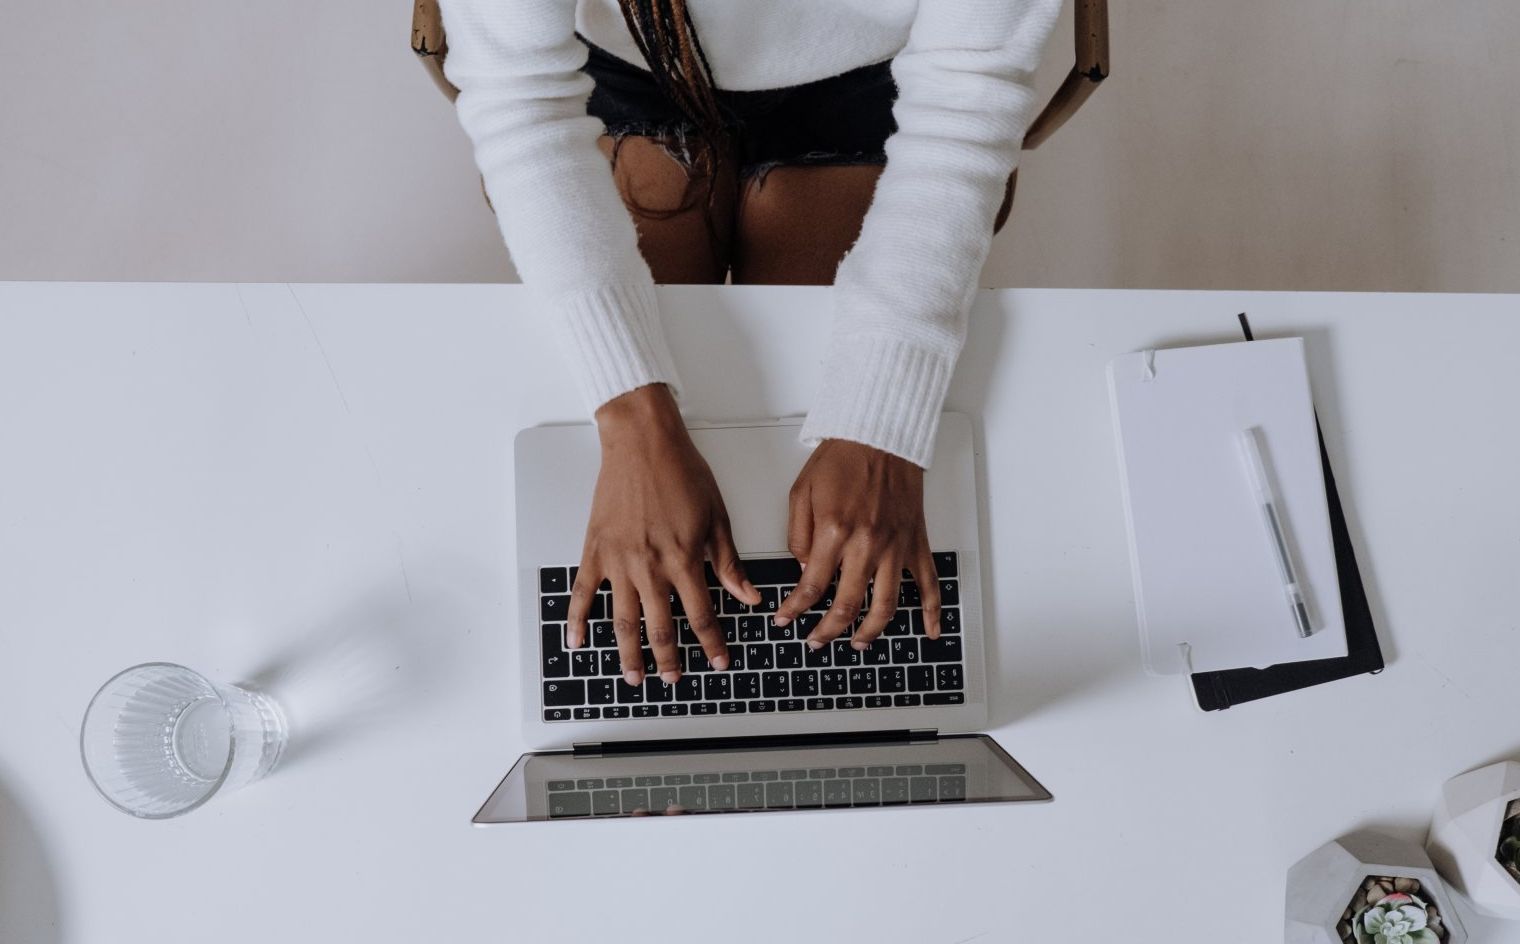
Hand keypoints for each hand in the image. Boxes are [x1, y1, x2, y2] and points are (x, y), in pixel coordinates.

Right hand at [567, 385, 758, 687]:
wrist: (642, 442)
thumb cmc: (680, 471)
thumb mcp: (717, 517)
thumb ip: (728, 562)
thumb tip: (748, 596)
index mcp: (683, 559)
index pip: (701, 615)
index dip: (711, 643)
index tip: (719, 661)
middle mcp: (649, 567)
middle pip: (659, 627)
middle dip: (668, 659)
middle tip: (673, 680)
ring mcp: (618, 561)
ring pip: (622, 620)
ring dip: (628, 653)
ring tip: (633, 676)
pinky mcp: (595, 550)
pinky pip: (583, 592)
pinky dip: (577, 620)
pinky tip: (576, 642)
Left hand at [774, 439, 939, 649]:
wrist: (880, 435)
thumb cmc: (842, 458)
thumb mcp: (801, 493)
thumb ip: (798, 536)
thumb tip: (803, 570)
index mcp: (835, 532)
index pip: (811, 586)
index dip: (794, 610)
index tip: (785, 620)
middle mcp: (867, 544)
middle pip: (847, 605)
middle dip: (827, 631)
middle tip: (815, 640)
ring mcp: (895, 547)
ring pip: (886, 605)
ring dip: (870, 632)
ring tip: (857, 644)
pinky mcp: (915, 543)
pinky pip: (928, 584)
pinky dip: (932, 612)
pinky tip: (929, 631)